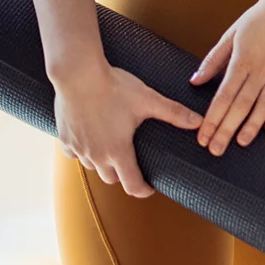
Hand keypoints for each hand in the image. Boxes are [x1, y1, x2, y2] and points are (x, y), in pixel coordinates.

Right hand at [53, 58, 204, 197]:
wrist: (78, 74)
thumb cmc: (114, 87)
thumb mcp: (147, 99)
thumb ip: (173, 113)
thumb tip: (199, 122)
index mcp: (118, 152)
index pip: (132, 186)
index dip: (143, 190)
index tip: (150, 187)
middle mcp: (96, 156)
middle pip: (111, 178)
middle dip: (123, 175)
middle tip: (133, 164)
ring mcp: (78, 149)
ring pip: (92, 167)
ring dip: (102, 163)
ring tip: (113, 150)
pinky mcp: (65, 139)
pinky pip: (74, 154)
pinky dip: (83, 152)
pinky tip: (89, 140)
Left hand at [190, 0, 264, 154]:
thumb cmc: (258, 19)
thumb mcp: (231, 36)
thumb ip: (213, 60)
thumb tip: (195, 82)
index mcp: (242, 61)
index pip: (224, 96)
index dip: (212, 118)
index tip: (202, 136)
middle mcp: (260, 70)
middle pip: (241, 105)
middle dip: (226, 129)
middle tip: (215, 150)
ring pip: (263, 105)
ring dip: (251, 126)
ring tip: (240, 143)